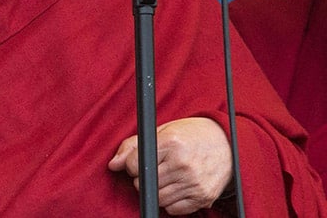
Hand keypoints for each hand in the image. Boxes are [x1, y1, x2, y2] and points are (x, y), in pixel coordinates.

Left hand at [108, 117, 232, 214]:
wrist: (228, 143)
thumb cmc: (191, 135)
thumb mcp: (162, 131)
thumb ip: (134, 146)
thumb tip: (113, 165)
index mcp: (171, 143)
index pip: (135, 164)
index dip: (132, 165)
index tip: (138, 162)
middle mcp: (183, 164)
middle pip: (144, 184)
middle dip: (143, 178)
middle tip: (154, 169)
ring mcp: (194, 182)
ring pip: (158, 198)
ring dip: (156, 191)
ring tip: (165, 177)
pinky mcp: (203, 197)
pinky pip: (174, 209)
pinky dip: (171, 201)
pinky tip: (177, 187)